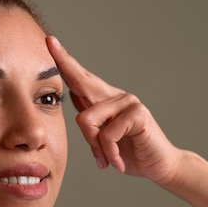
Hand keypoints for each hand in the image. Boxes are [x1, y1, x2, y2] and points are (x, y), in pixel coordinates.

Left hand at [46, 36, 181, 183]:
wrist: (157, 166)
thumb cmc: (128, 152)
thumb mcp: (101, 137)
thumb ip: (90, 119)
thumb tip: (72, 96)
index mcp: (104, 100)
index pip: (80, 78)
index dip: (64, 61)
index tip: (50, 41)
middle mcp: (115, 96)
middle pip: (81, 80)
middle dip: (64, 62)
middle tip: (49, 41)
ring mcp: (128, 102)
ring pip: (87, 120)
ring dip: (94, 147)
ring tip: (106, 159)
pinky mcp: (137, 113)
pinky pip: (107, 134)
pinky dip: (109, 153)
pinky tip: (118, 162)